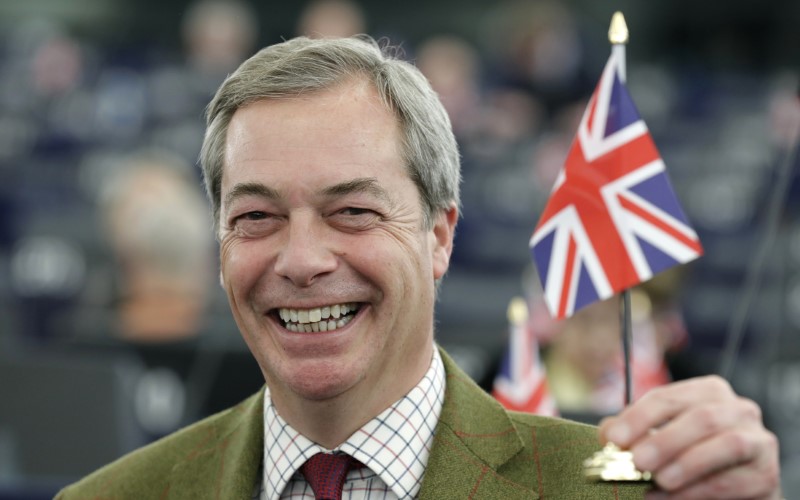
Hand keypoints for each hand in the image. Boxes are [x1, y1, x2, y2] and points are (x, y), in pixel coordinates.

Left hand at [598, 375, 780, 499]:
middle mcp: (738, 408)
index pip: (668, 397)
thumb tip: (608, 434)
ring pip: (726, 445)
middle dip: (664, 441)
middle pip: (701, 417)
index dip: (638, 417)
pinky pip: (734, 480)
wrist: (731, 488)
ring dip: (687, 464)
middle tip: (636, 462)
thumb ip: (634, 433)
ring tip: (658, 481)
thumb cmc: (689, 455)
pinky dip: (699, 490)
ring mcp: (758, 440)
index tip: (613, 438)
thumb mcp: (659, 439)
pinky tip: (672, 497)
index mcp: (707, 391)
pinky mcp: (766, 474)